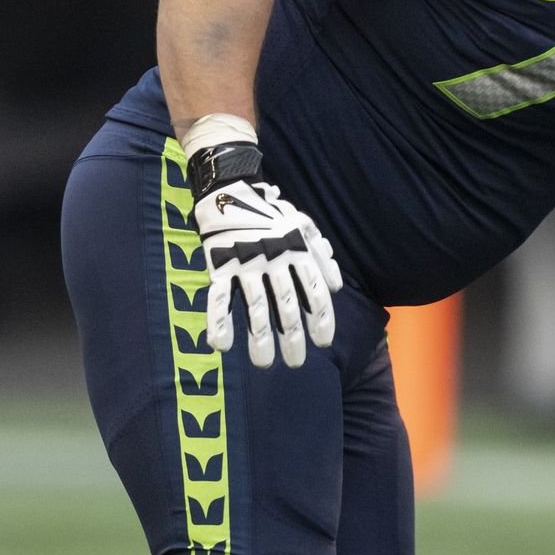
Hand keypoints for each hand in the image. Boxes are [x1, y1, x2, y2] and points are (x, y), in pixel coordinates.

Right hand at [192, 178, 343, 367]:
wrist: (231, 190)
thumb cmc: (272, 212)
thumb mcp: (304, 226)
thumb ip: (321, 256)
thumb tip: (335, 287)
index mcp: (298, 251)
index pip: (315, 292)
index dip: (321, 320)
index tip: (324, 344)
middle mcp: (275, 260)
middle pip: (287, 307)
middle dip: (293, 339)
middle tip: (296, 363)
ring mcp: (246, 264)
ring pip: (255, 309)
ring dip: (260, 339)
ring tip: (264, 364)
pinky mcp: (219, 265)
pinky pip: (219, 298)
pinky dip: (220, 322)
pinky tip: (222, 346)